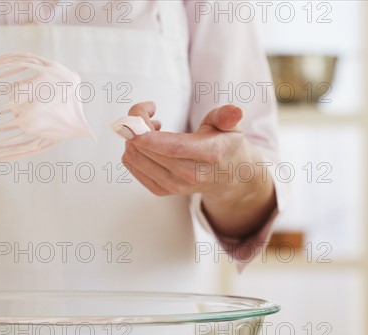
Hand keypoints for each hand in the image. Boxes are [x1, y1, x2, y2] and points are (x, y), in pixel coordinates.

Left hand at [121, 102, 276, 238]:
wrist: (228, 177)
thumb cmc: (224, 145)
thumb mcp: (231, 126)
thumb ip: (227, 116)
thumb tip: (235, 112)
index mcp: (209, 154)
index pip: (172, 147)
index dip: (146, 133)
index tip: (135, 115)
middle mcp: (189, 175)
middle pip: (146, 150)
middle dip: (136, 124)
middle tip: (148, 111)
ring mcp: (173, 185)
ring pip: (134, 157)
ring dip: (133, 136)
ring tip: (151, 125)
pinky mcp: (160, 190)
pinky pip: (132, 166)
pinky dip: (133, 148)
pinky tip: (148, 140)